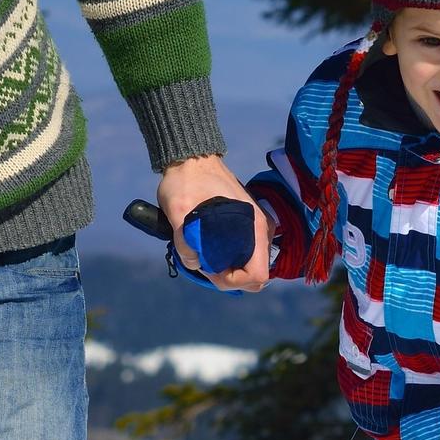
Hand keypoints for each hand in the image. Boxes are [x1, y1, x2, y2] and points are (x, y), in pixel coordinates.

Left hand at [157, 154, 270, 290]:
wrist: (192, 158)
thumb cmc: (187, 181)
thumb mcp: (178, 210)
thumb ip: (184, 241)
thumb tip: (194, 262)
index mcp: (253, 227)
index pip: (258, 275)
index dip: (234, 281)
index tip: (211, 269)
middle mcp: (261, 229)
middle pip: (256, 275)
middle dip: (230, 278)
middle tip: (204, 263)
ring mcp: (256, 226)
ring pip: (250, 264)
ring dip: (230, 268)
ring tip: (205, 255)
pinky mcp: (248, 223)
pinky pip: (246, 252)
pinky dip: (231, 257)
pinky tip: (211, 247)